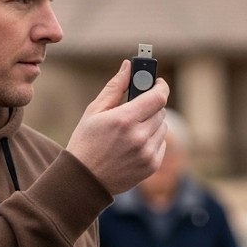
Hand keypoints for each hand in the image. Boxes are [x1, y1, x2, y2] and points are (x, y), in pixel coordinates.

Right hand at [67, 59, 170, 195]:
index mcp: (124, 119)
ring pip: (163, 127)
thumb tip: (129, 66)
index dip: (160, 86)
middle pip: (160, 110)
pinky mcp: (151, 165)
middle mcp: (139, 137)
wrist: (84, 179)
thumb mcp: (95, 111)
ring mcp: (147, 153)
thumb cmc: (86, 141)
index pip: (158, 96)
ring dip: (152, 123)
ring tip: (132, 129)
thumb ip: (115, 87)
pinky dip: (152, 140)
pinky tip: (135, 144)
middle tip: (137, 108)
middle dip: (151, 105)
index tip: (158, 82)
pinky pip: (162, 144)